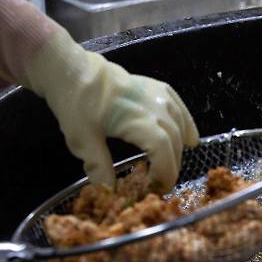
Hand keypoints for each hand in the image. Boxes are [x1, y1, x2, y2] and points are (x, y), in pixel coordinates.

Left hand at [22, 29, 199, 189]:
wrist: (73, 70)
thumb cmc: (76, 103)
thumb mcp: (82, 140)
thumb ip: (99, 167)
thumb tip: (109, 191)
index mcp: (141, 121)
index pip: (164, 154)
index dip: (165, 174)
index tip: (156, 189)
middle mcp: (158, 108)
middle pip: (175, 144)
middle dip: (171, 167)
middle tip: (159, 184)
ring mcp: (162, 96)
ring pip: (181, 129)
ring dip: (178, 151)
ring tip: (167, 166)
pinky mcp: (161, 89)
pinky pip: (182, 111)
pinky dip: (187, 127)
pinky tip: (188, 139)